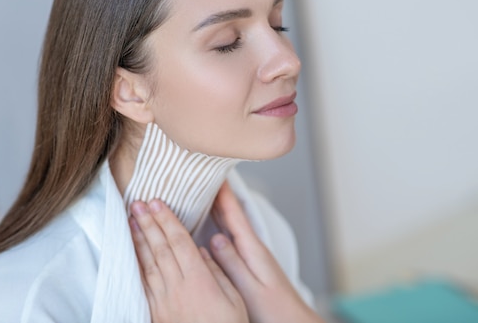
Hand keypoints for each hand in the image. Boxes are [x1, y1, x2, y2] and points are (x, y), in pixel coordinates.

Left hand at [129, 199, 247, 322]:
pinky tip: (132, 253)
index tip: (157, 202)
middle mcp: (178, 286)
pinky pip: (144, 283)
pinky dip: (137, 265)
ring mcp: (164, 300)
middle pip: (160, 248)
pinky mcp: (156, 312)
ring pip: (149, 263)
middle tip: (137, 203)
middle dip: (148, 223)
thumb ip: (216, 272)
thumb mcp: (233, 299)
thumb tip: (200, 251)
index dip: (167, 220)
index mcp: (199, 280)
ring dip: (139, 239)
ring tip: (131, 220)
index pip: (179, 241)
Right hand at [210, 183, 323, 322]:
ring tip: (201, 192)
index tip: (211, 169)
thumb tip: (214, 237)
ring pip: (230, 225)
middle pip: (232, 214)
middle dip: (217, 193)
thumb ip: (232, 263)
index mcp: (252, 250)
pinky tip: (211, 226)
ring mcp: (251, 255)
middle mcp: (252, 248)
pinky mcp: (249, 265)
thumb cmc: (275, 310)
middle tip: (202, 173)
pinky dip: (220, 225)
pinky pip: (230, 238)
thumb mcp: (250, 287)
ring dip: (217, 208)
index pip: (234, 214)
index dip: (222, 192)